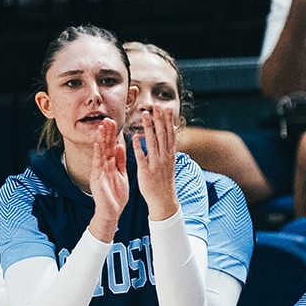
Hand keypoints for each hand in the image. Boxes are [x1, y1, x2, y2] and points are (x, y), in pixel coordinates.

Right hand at [89, 121, 129, 239]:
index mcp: (111, 165)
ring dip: (101, 139)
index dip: (112, 134)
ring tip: (101, 127)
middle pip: (105, 146)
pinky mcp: (96, 178)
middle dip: (106, 133)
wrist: (112, 212)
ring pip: (100, 152)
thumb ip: (121, 161)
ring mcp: (99, 171)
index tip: (114, 122)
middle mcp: (103, 166)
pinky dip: (97, 153)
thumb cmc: (117, 196)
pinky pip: (97, 164)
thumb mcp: (122, 175)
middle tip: (107, 118)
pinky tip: (98, 143)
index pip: (111, 146)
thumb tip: (121, 145)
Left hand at [132, 105, 180, 220]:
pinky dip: (139, 147)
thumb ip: (168, 147)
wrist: (163, 200)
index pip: (169, 133)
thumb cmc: (164, 180)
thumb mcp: (169, 162)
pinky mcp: (147, 172)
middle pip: (162, 135)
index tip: (165, 107)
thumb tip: (170, 131)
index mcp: (170, 154)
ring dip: (149, 128)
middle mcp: (165, 157)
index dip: (168, 120)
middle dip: (160, 119)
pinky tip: (135, 136)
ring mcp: (156, 164)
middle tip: (157, 105)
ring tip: (145, 115)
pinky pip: (142, 157)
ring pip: (153, 143)